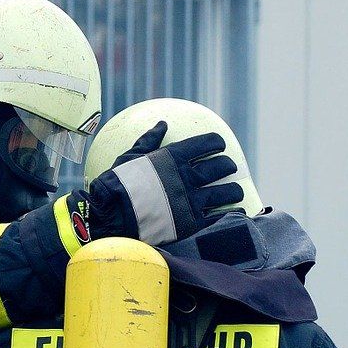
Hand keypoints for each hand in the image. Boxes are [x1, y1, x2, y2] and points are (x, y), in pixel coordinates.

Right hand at [76, 122, 241, 243]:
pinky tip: (229, 211)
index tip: (219, 145)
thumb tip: (161, 124)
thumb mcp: (130, 157)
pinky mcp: (191, 222)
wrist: (111, 216)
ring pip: (224, 193)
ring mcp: (191, 201)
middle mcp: (187, 177)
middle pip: (220, 167)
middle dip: (228, 166)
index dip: (216, 143)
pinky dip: (224, 212)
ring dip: (233, 191)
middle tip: (229, 167)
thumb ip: (149, 141)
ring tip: (236, 192)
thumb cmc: (117, 184)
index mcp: (173, 158)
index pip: (205, 144)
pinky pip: (215, 216)